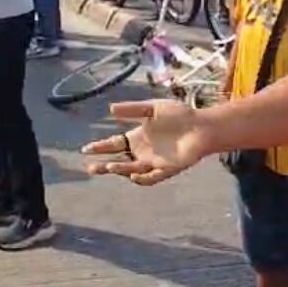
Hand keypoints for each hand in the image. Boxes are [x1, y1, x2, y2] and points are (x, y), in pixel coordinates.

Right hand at [81, 100, 210, 185]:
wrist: (202, 126)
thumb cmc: (180, 115)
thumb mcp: (153, 107)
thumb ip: (133, 109)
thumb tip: (110, 109)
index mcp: (138, 137)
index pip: (114, 144)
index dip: (99, 147)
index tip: (85, 149)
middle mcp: (143, 152)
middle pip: (118, 161)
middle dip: (103, 165)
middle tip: (89, 167)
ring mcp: (154, 162)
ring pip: (131, 170)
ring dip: (120, 169)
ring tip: (109, 166)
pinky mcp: (167, 169)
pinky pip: (152, 178)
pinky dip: (143, 179)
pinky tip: (133, 176)